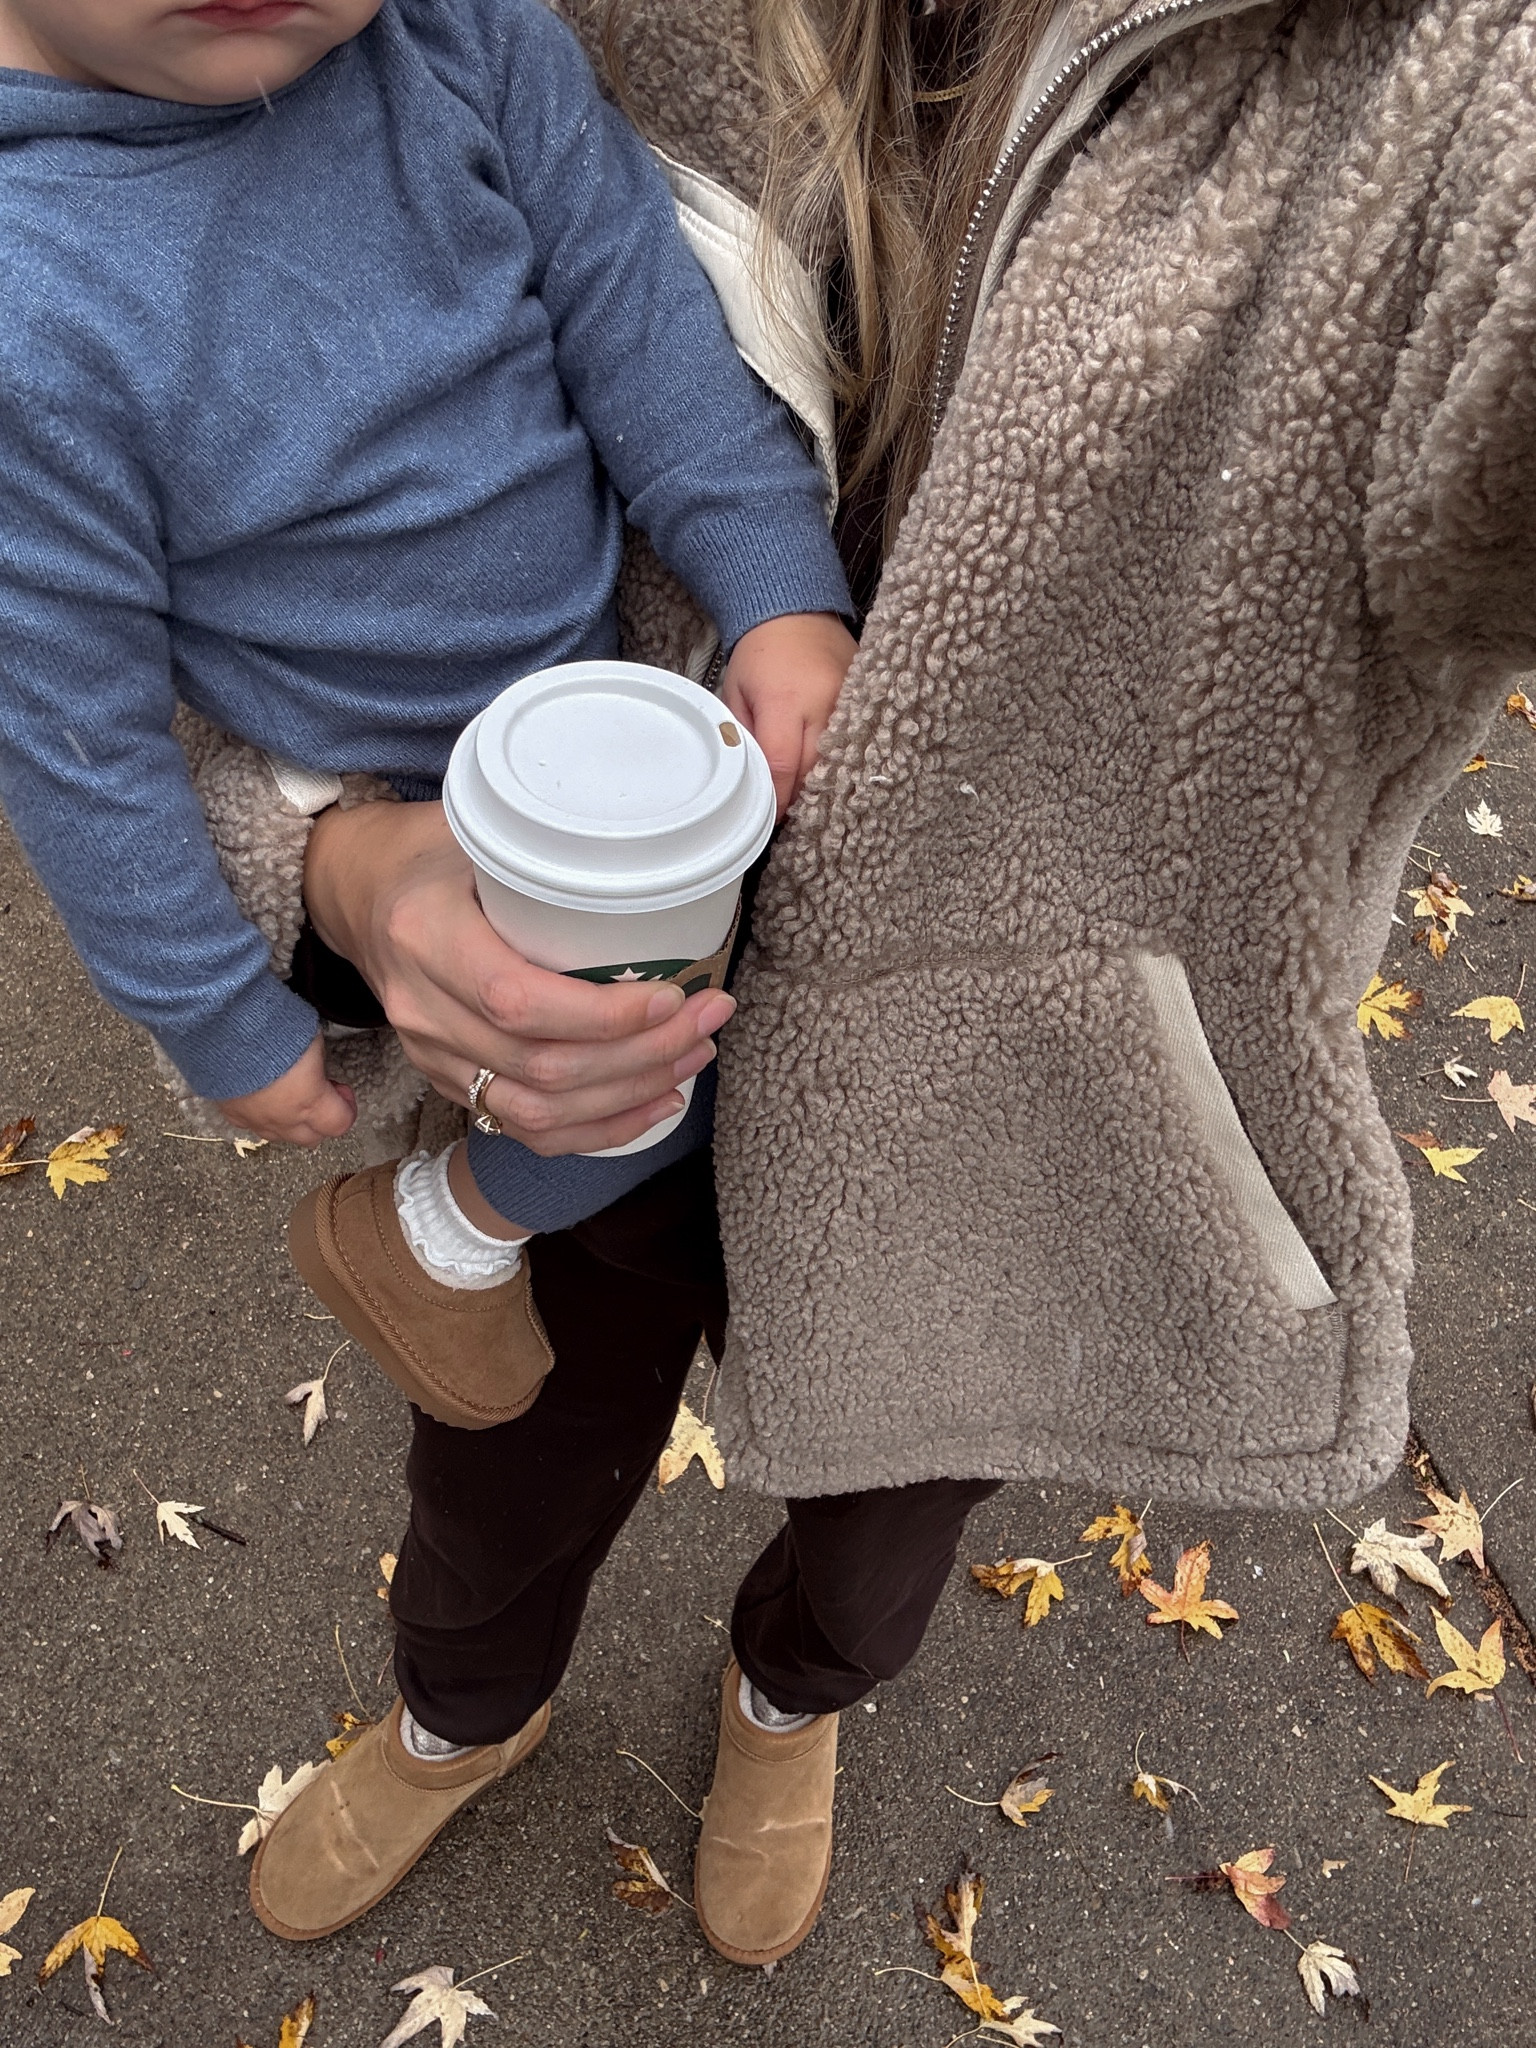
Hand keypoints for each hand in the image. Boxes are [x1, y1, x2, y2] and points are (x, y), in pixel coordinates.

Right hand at [215, 1035, 356, 1145]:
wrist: (221, 1030)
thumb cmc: (269, 1029)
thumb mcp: (311, 1037)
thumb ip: (318, 1062)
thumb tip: (317, 1068)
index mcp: (310, 1101)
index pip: (340, 1124)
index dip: (346, 1107)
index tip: (342, 1091)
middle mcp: (283, 1118)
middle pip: (312, 1138)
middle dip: (321, 1120)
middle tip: (320, 1094)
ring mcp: (255, 1119)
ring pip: (281, 1137)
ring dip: (292, 1122)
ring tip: (290, 1095)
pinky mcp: (231, 1113)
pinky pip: (252, 1126)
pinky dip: (262, 1117)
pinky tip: (262, 1097)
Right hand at [302, 800, 735, 1154]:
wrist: (356, 891)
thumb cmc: (428, 852)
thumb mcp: (476, 831)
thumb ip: (545, 853)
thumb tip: (655, 865)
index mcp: (426, 937)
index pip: (517, 1002)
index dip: (602, 1015)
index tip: (670, 994)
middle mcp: (422, 1009)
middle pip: (541, 1066)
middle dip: (642, 1053)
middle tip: (708, 1018)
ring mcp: (431, 1056)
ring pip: (539, 1111)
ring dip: (630, 1094)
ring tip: (693, 1056)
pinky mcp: (448, 1082)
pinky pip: (525, 1129)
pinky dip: (598, 1127)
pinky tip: (653, 1103)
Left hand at [720, 611, 857, 816]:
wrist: (795, 611)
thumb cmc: (759, 654)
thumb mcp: (735, 693)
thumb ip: (745, 737)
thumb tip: (754, 782)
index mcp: (784, 701)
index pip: (783, 766)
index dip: (777, 797)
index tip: (771, 815)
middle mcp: (823, 702)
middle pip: (816, 770)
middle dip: (801, 795)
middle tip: (790, 810)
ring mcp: (852, 700)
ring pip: (842, 760)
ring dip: (825, 781)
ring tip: (811, 796)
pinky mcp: (868, 697)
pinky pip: (859, 740)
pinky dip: (846, 759)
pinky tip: (835, 770)